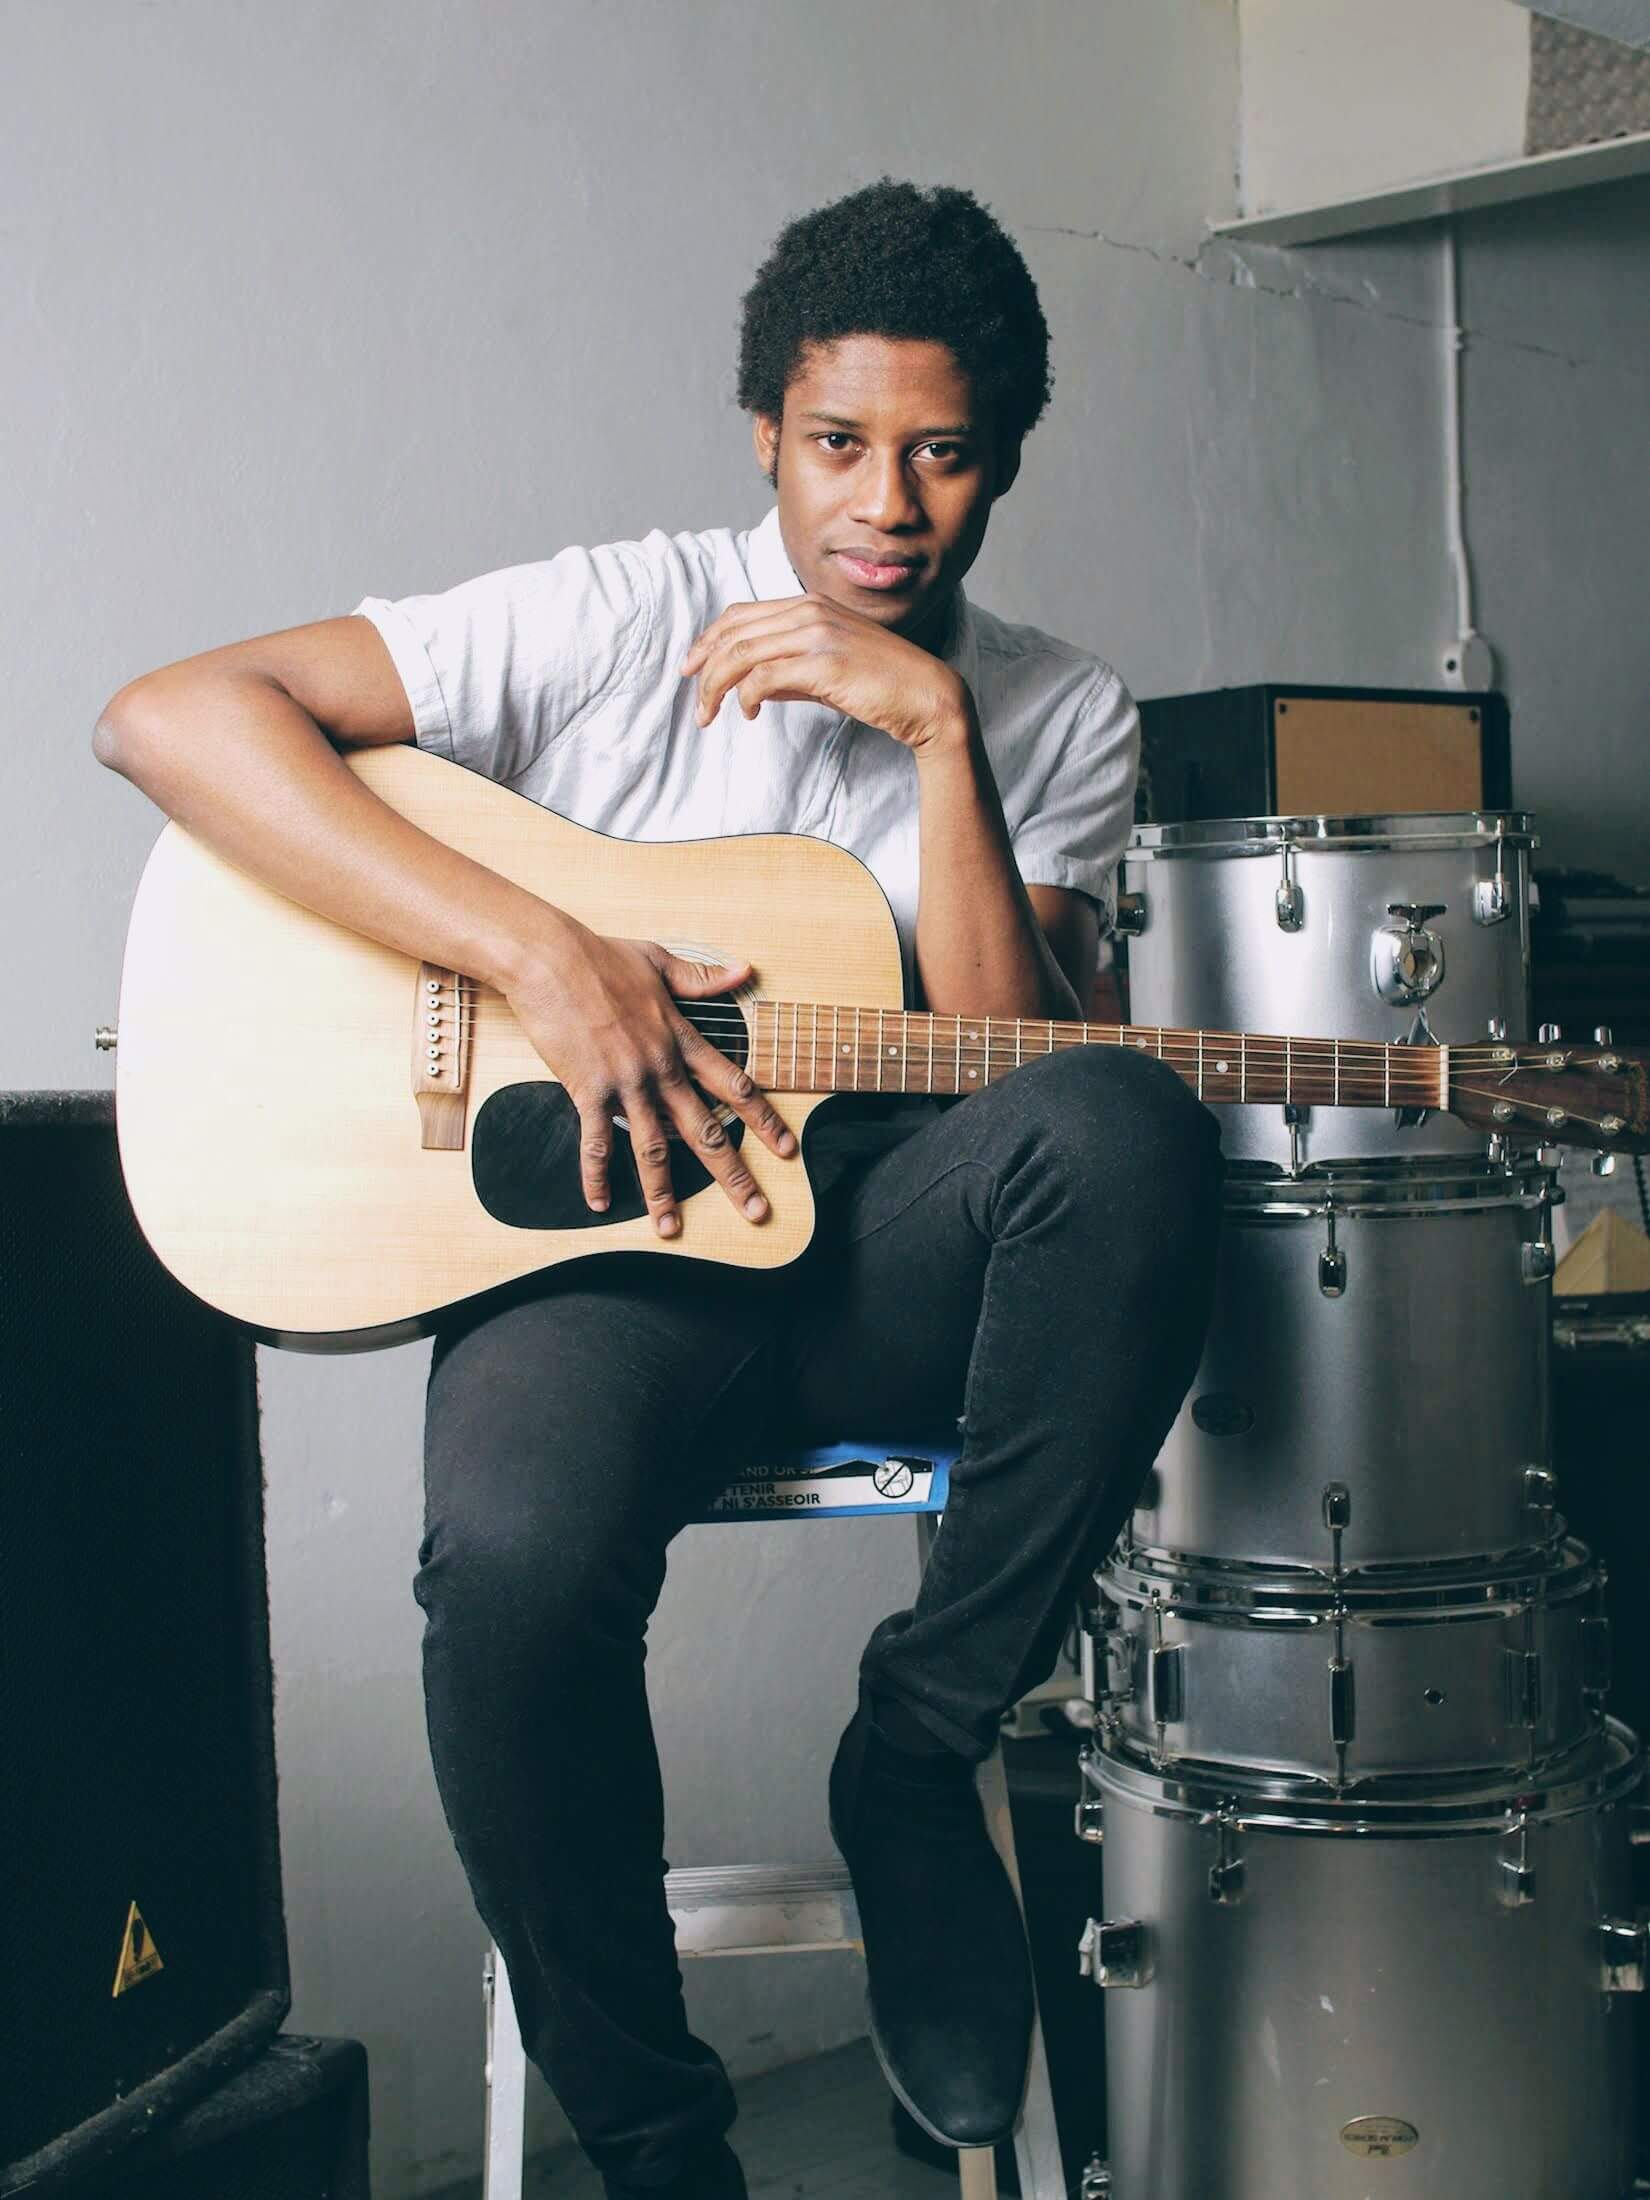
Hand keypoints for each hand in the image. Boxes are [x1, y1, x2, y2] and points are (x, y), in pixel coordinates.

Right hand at [499, 918, 796, 1234]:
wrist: (549, 958)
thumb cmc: (600, 956)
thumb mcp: (660, 960)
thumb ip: (703, 978)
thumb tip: (744, 970)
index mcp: (681, 1039)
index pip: (734, 1085)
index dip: (764, 1120)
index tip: (786, 1150)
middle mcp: (660, 1067)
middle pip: (705, 1130)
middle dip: (734, 1175)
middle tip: (756, 1209)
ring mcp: (625, 1082)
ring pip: (652, 1148)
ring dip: (663, 1192)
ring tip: (671, 1227)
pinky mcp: (587, 1089)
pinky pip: (595, 1142)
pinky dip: (596, 1175)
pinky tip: (599, 1203)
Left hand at [680, 594, 968, 752]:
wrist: (927, 697)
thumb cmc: (881, 686)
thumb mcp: (827, 671)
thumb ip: (789, 672)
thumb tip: (751, 687)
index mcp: (810, 605)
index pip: (742, 614)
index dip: (709, 641)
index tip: (692, 668)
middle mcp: (810, 612)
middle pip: (734, 633)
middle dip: (704, 667)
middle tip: (695, 700)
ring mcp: (817, 634)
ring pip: (741, 654)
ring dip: (717, 687)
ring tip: (709, 714)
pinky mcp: (824, 663)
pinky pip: (764, 677)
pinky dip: (747, 697)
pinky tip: (750, 714)